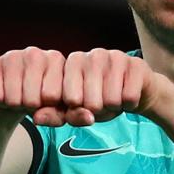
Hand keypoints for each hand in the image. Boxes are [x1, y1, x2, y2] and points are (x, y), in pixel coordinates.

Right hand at [0, 46, 67, 125]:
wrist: (18, 88)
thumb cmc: (43, 96)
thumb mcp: (56, 106)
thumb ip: (56, 115)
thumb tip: (38, 118)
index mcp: (56, 59)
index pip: (52, 95)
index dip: (48, 106)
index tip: (47, 100)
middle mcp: (35, 53)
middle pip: (32, 99)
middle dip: (31, 107)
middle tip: (31, 100)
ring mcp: (13, 56)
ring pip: (13, 99)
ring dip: (15, 106)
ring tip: (19, 97)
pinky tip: (5, 92)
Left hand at [0, 47, 159, 126]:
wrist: (133, 92)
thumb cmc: (98, 100)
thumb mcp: (73, 110)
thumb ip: (54, 114)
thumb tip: (36, 118)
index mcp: (72, 62)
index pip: (69, 98)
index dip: (77, 111)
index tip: (82, 106)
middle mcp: (92, 55)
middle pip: (91, 102)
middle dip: (97, 111)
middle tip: (101, 104)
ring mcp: (115, 56)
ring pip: (111, 100)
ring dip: (114, 108)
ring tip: (113, 99)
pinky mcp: (136, 64)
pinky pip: (129, 97)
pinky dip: (129, 104)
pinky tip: (127, 96)